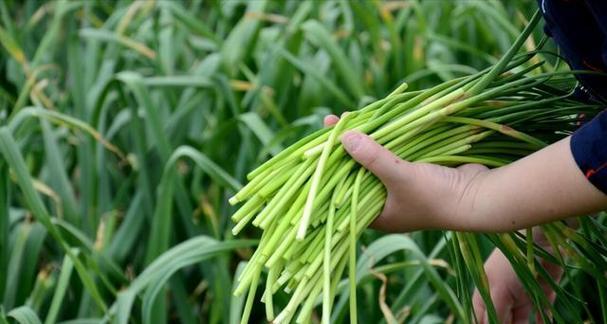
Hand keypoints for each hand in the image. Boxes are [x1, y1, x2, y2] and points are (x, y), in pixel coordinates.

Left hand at [324, 115, 488, 231]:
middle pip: (355, 171)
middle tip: (328, 123)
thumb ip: (372, 157)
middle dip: (343, 149)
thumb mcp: (399, 177)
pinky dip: (384, 137)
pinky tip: (373, 120)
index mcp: (376, 214)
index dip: (328, 169)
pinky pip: (392, 152)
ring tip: (345, 117)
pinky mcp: (414, 171)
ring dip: (363, 139)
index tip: (316, 148)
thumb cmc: (437, 196)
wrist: (481, 196)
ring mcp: (400, 186)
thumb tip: (342, 137)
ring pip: (374, 159)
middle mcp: (384, 201)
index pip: (342, 191)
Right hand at [472, 246, 561, 323]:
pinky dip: (540, 322)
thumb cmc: (512, 262)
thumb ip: (494, 314)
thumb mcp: (498, 291)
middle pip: (501, 322)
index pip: (481, 320)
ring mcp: (521, 295)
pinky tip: (542, 323)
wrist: (541, 240)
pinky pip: (540, 315)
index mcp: (486, 293)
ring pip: (521, 321)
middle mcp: (501, 295)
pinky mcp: (541, 293)